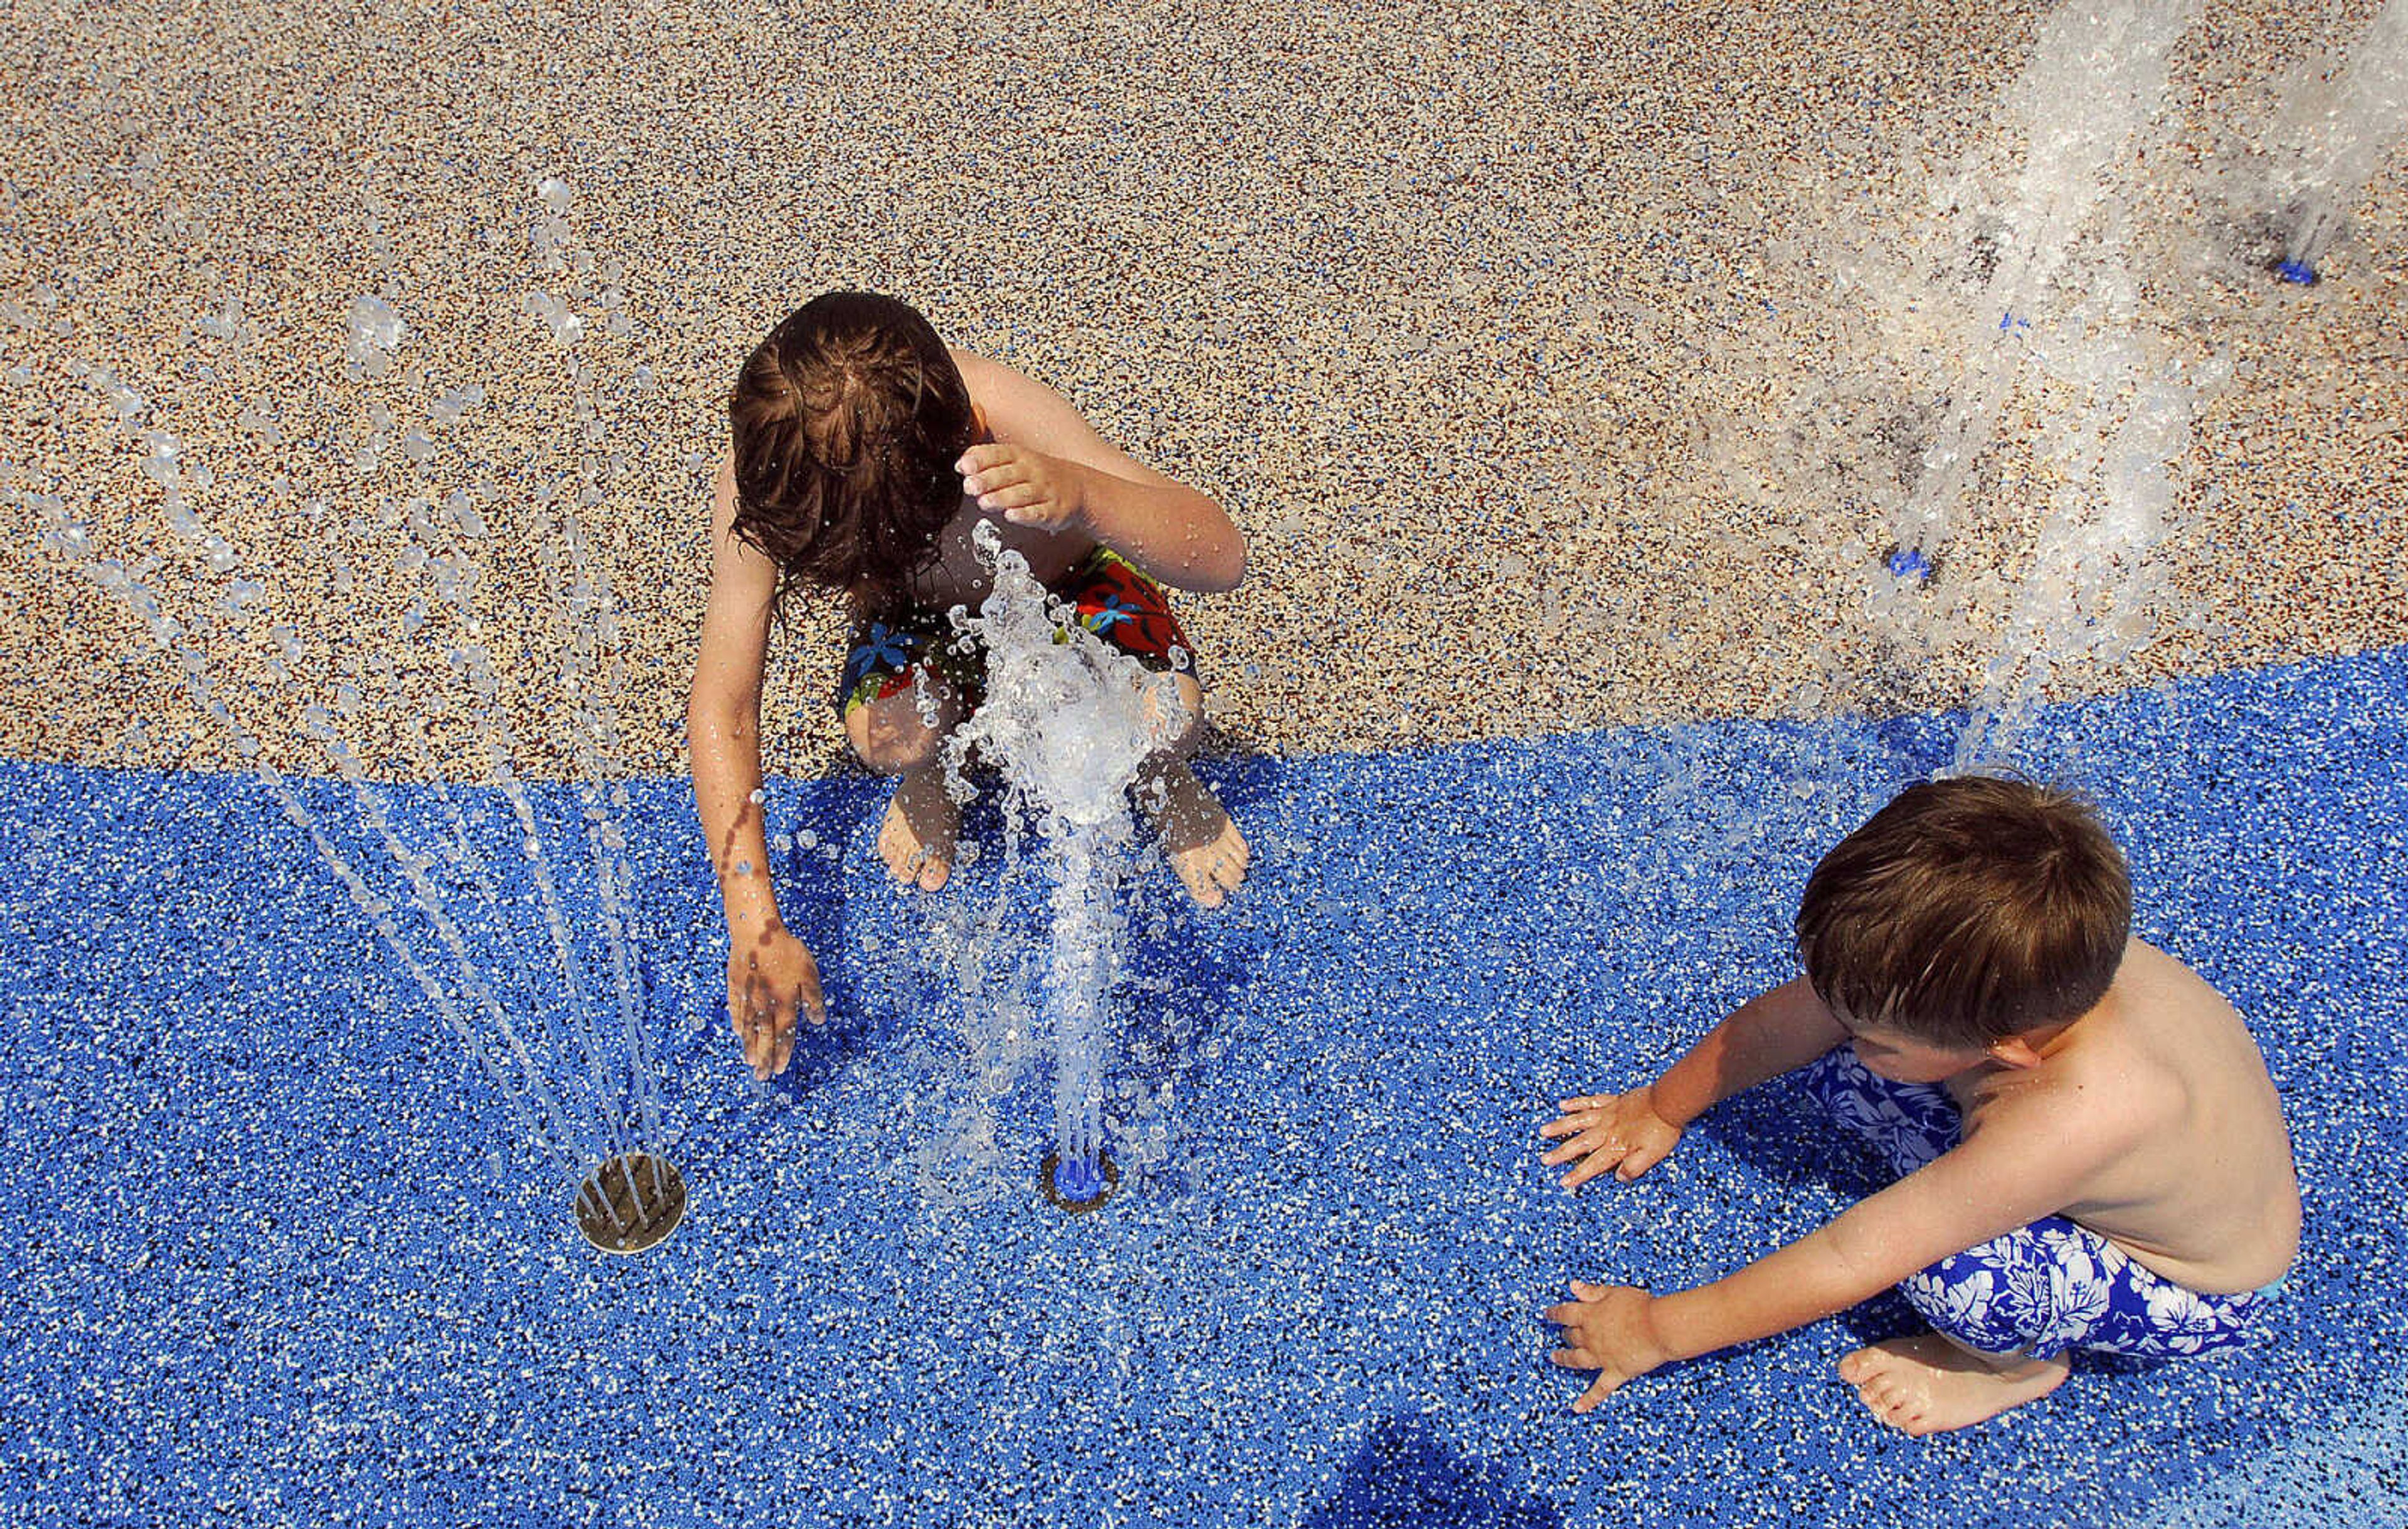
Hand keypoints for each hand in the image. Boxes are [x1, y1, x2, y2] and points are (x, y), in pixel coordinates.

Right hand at [726, 921, 826, 1079]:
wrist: (756, 933)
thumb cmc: (787, 951)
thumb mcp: (809, 973)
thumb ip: (813, 999)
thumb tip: (819, 1021)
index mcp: (785, 1004)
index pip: (784, 1035)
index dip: (783, 1053)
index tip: (780, 1069)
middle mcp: (765, 1006)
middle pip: (765, 1038)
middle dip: (765, 1059)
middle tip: (762, 1078)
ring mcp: (747, 998)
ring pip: (748, 1029)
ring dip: (750, 1047)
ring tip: (750, 1062)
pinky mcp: (735, 987)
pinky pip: (735, 1011)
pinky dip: (737, 1024)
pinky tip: (737, 1033)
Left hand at [956, 442, 1086, 533]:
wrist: (1079, 487)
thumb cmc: (1040, 475)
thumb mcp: (1016, 460)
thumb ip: (987, 460)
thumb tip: (961, 465)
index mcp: (1019, 456)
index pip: (998, 454)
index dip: (980, 460)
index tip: (965, 466)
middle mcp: (1032, 471)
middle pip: (1007, 474)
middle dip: (987, 480)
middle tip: (971, 486)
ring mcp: (1044, 491)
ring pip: (1021, 494)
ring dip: (1002, 498)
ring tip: (984, 502)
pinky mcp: (1053, 510)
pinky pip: (1038, 512)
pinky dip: (1025, 515)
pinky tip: (1011, 515)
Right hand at [1539, 1086, 1683, 1188]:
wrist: (1667, 1103)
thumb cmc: (1662, 1130)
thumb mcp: (1652, 1156)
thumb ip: (1634, 1168)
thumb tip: (1619, 1178)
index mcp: (1616, 1147)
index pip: (1593, 1164)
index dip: (1578, 1174)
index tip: (1563, 1182)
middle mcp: (1607, 1131)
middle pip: (1579, 1143)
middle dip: (1561, 1153)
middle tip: (1545, 1159)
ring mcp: (1607, 1114)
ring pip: (1578, 1121)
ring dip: (1560, 1127)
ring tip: (1544, 1131)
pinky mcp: (1611, 1101)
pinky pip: (1589, 1101)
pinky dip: (1575, 1103)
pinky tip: (1564, 1104)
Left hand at [1545, 1282, 1671, 1412]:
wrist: (1659, 1327)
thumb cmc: (1641, 1307)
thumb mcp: (1614, 1292)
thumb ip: (1592, 1291)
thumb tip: (1573, 1286)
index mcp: (1590, 1315)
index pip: (1565, 1313)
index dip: (1555, 1313)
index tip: (1547, 1314)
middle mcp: (1591, 1337)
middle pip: (1572, 1337)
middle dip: (1566, 1335)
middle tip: (1562, 1335)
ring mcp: (1601, 1357)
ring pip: (1577, 1360)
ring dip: (1564, 1359)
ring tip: (1555, 1359)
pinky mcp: (1615, 1373)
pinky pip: (1598, 1390)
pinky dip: (1587, 1400)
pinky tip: (1576, 1408)